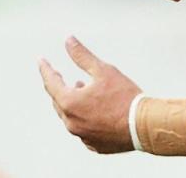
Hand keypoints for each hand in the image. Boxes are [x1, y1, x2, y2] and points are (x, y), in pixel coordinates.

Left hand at [39, 36, 140, 152]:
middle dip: (61, 87)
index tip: (41, 61)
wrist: (144, 125)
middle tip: (62, 76)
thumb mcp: (103, 70)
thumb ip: (82, 56)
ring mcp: (82, 136)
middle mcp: (71, 123)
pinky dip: (86, 117)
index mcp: (70, 103)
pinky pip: (84, 129)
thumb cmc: (124, 96)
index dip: (46, 69)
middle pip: (59, 101)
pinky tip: (96, 111)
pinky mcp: (94, 145)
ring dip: (74, 102)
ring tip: (82, 89)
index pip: (51, 83)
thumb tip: (68, 40)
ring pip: (71, 117)